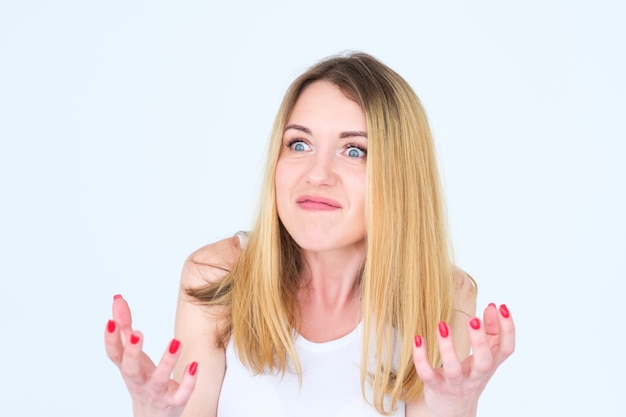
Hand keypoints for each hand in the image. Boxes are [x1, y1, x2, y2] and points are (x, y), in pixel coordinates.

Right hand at [104, 295, 197, 416]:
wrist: (153, 416)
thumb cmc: (142, 378)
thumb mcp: (132, 354)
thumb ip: (125, 327)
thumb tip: (117, 299)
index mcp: (128, 368)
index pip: (114, 354)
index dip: (110, 339)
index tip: (110, 321)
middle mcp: (139, 381)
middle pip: (131, 369)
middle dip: (132, 352)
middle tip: (137, 333)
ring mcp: (156, 392)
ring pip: (159, 380)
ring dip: (167, 362)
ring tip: (176, 342)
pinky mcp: (174, 402)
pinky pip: (181, 395)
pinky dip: (187, 382)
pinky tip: (194, 366)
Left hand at [412, 304, 514, 416]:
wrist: (454, 412)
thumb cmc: (470, 377)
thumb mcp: (484, 356)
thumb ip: (491, 332)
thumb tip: (493, 307)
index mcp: (489, 365)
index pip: (506, 349)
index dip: (508, 329)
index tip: (502, 308)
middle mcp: (475, 376)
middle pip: (484, 362)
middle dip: (479, 341)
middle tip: (473, 319)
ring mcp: (455, 383)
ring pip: (453, 370)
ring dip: (447, 347)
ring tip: (442, 325)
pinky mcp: (435, 387)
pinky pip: (427, 374)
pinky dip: (421, 357)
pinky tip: (418, 338)